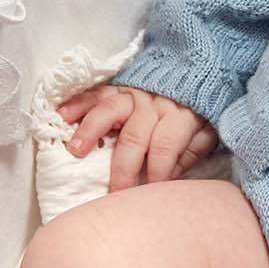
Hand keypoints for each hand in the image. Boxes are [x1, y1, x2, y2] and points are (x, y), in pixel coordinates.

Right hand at [56, 84, 217, 193]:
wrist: (198, 72)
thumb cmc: (198, 113)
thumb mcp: (205, 134)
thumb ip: (189, 155)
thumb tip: (168, 181)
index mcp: (179, 117)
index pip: (164, 148)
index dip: (155, 173)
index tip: (147, 195)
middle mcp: (154, 105)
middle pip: (135, 137)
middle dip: (123, 169)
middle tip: (112, 195)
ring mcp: (134, 94)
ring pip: (110, 111)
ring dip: (90, 131)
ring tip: (75, 151)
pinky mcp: (119, 87)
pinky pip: (96, 94)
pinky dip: (77, 104)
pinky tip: (62, 115)